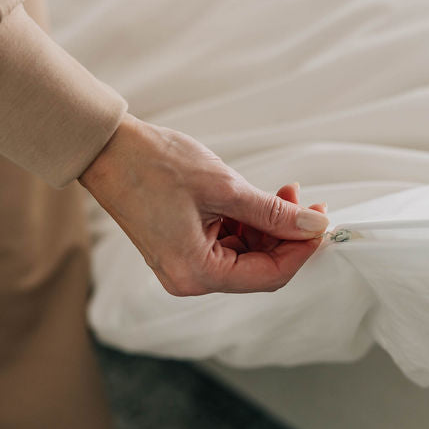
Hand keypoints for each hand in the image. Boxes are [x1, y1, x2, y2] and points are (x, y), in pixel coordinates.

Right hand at [79, 114, 328, 295]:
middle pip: (259, 269)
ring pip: (246, 255)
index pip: (269, 275)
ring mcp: (184, 266)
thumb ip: (274, 212)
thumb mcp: (226, 188)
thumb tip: (314, 225)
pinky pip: (228, 245)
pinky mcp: (182, 249)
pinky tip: (258, 199)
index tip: (321, 222)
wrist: (107, 149)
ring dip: (269, 227)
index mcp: (197, 273)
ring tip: (283, 192)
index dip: (301, 250)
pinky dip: (248, 224)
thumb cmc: (155, 165)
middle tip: (305, 201)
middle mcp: (189, 279)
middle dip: (287, 236)